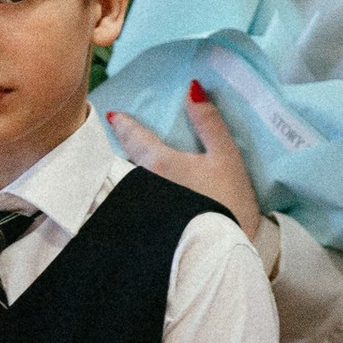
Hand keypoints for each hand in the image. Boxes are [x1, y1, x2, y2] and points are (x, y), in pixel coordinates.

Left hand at [106, 83, 263, 241]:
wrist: (224, 255)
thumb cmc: (228, 203)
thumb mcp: (226, 158)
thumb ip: (208, 122)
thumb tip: (192, 87)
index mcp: (158, 162)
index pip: (134, 136)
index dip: (125, 124)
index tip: (114, 115)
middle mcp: (140, 184)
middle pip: (127, 162)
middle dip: (126, 153)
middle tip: (124, 144)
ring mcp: (139, 209)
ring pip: (129, 184)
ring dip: (130, 176)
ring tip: (138, 174)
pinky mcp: (143, 229)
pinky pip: (135, 205)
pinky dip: (137, 198)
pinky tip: (148, 202)